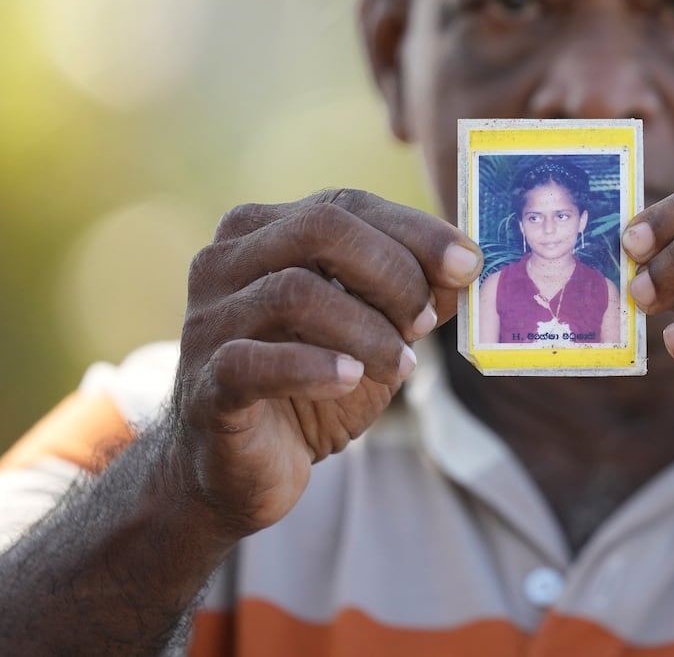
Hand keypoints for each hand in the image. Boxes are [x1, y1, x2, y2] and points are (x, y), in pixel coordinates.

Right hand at [166, 188, 480, 537]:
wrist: (241, 470)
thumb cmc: (312, 384)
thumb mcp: (376, 331)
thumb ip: (417, 295)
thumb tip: (466, 268)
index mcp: (264, 230)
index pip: (345, 203)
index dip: (415, 230)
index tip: (468, 264)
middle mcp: (225, 261)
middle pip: (320, 229)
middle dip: (392, 271)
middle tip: (426, 321)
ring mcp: (207, 321)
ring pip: (294, 292)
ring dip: (367, 329)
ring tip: (401, 366)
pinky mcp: (204, 383)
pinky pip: (255, 361)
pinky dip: (315, 366)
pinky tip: (350, 379)